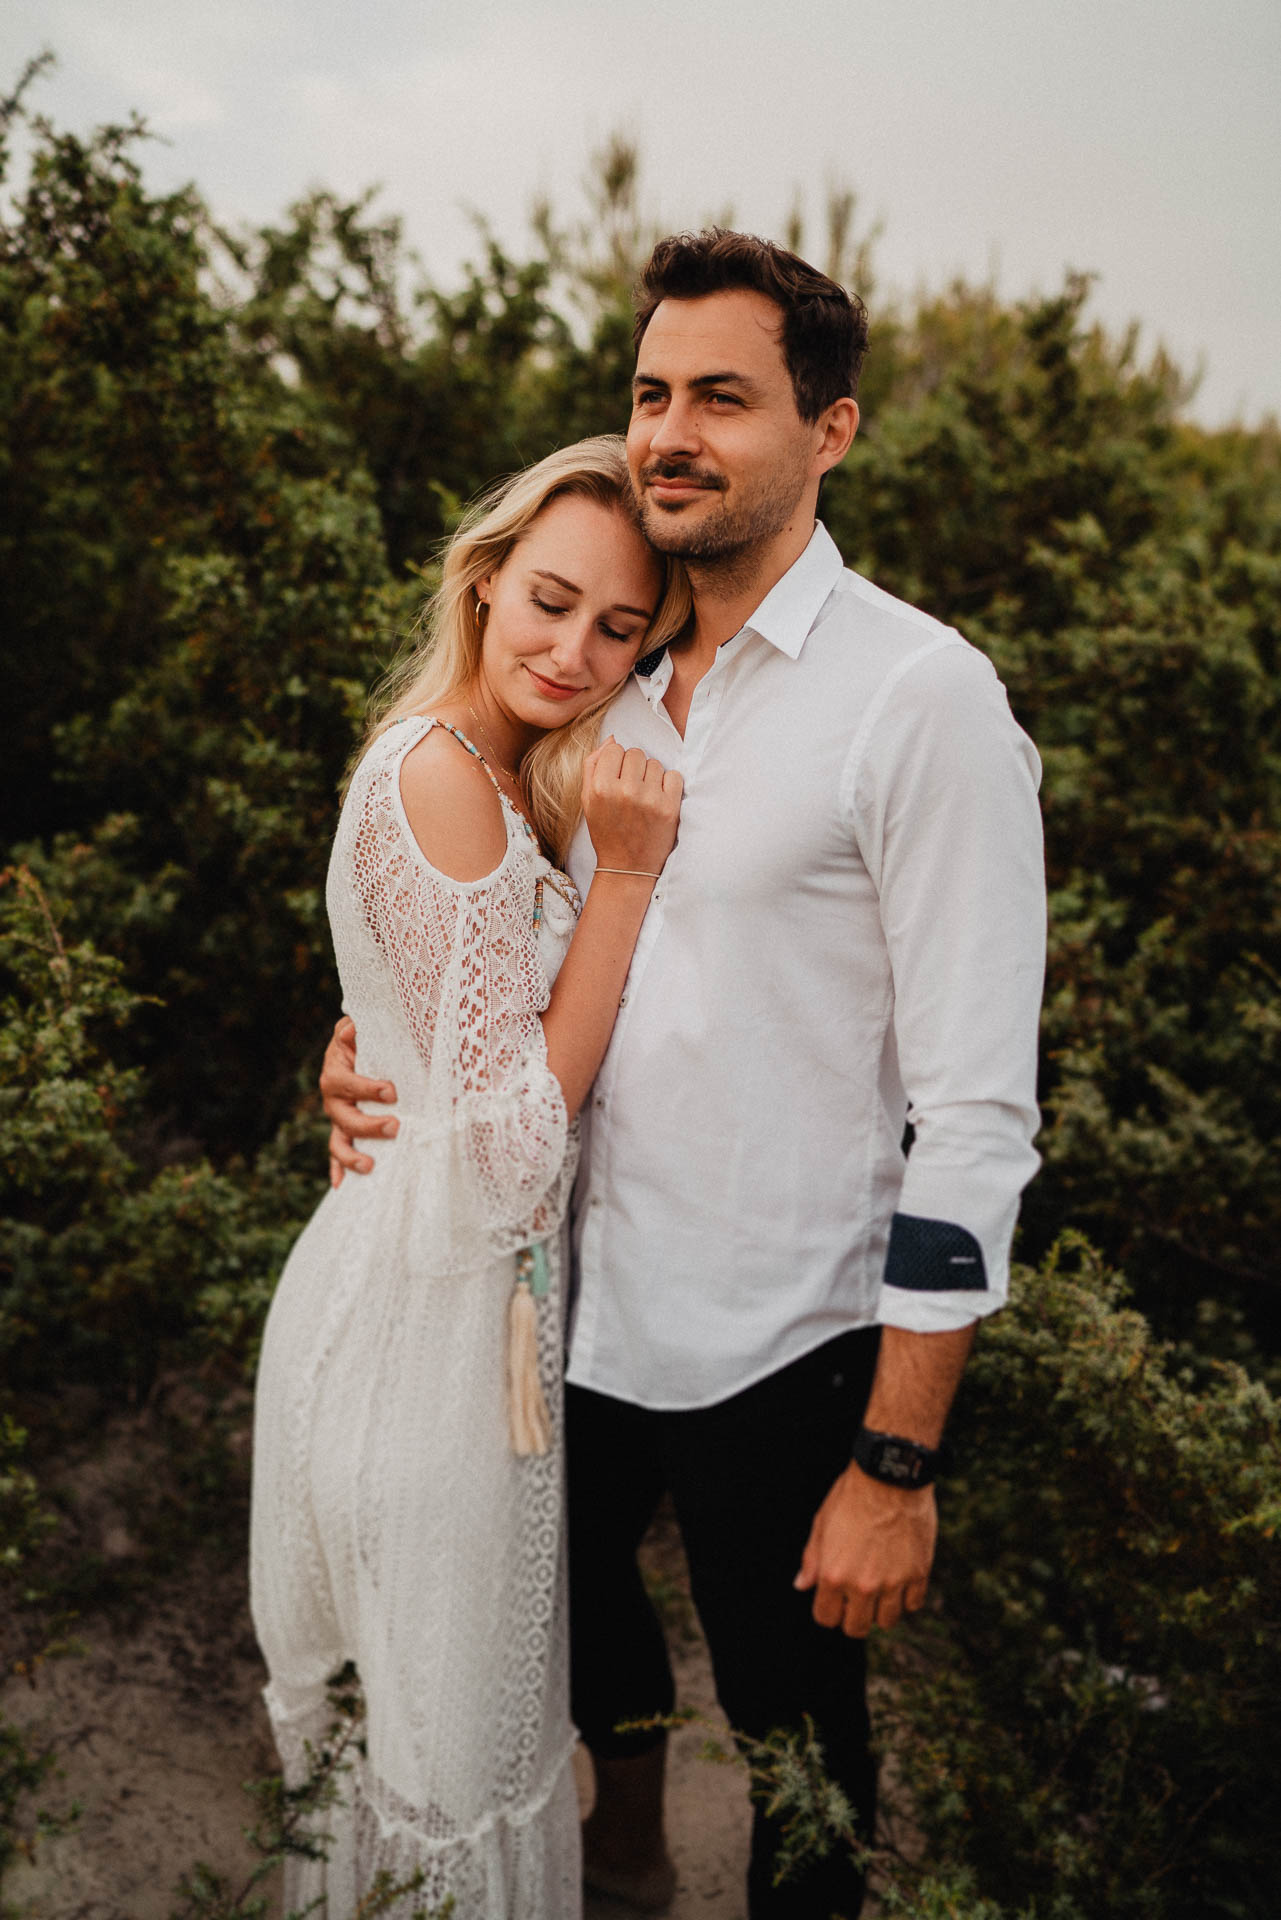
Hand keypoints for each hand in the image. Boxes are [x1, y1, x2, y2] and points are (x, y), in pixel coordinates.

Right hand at [320, 1015, 398, 1186]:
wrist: (364, 1046)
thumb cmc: (370, 1037)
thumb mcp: (367, 1028)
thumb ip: (359, 1027)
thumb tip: (349, 1030)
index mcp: (337, 1069)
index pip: (348, 1082)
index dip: (367, 1088)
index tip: (392, 1091)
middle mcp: (333, 1096)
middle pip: (344, 1116)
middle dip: (368, 1125)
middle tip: (395, 1127)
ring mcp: (338, 1116)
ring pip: (338, 1140)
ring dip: (351, 1155)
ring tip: (370, 1165)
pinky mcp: (345, 1130)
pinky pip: (338, 1152)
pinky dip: (338, 1169)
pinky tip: (342, 1186)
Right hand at [582, 738, 682, 876]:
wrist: (628, 867)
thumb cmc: (607, 831)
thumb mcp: (588, 800)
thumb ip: (592, 766)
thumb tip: (612, 739)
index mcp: (600, 788)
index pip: (614, 749)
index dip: (616, 762)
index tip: (617, 778)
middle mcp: (624, 791)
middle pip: (635, 753)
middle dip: (634, 767)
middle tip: (632, 788)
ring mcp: (649, 799)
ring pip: (655, 763)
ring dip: (651, 776)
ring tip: (645, 797)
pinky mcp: (670, 807)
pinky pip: (674, 776)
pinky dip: (668, 785)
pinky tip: (659, 800)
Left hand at [794, 1463, 936, 1636]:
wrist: (890, 1476)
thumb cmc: (852, 1496)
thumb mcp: (822, 1523)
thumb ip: (812, 1558)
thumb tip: (801, 1584)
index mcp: (833, 1575)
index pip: (826, 1618)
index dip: (829, 1609)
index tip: (835, 1599)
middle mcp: (863, 1585)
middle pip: (857, 1628)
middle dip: (854, 1616)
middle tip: (857, 1596)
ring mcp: (893, 1582)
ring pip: (887, 1620)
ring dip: (882, 1608)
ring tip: (880, 1586)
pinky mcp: (918, 1573)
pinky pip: (913, 1604)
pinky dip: (907, 1597)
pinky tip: (900, 1578)